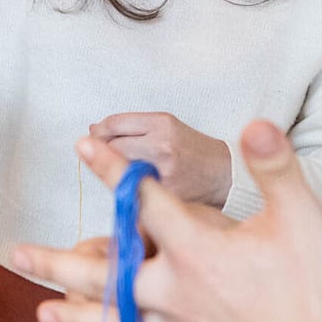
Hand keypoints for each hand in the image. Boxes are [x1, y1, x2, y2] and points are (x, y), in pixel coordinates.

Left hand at [13, 120, 321, 321]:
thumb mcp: (304, 217)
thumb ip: (276, 167)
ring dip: (74, 315)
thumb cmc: (318, 289)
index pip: (143, 202)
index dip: (112, 171)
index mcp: (196, 252)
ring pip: (112, 320)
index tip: (80, 147)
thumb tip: (256, 123)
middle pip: (102, 274)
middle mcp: (174, 293)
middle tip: (16, 254)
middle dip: (57, 261)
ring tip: (41, 313)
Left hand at [87, 111, 232, 207]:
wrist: (226, 176)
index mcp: (162, 124)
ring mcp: (162, 173)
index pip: (114, 124)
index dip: (99, 131)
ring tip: (128, 171)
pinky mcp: (164, 197)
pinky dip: (131, 190)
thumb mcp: (168, 127)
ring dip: (116, 172)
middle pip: (112, 147)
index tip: (95, 136)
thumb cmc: (195, 151)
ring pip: (119, 171)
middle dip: (104, 151)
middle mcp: (161, 146)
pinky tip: (142, 187)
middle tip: (108, 155)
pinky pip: (134, 192)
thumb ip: (132, 128)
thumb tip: (94, 130)